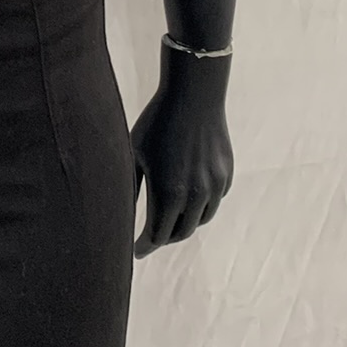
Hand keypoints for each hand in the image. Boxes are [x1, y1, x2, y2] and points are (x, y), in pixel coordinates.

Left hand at [129, 52, 233, 257]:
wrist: (193, 95)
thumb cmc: (156, 122)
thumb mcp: (134, 154)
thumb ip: (130, 188)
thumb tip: (119, 213)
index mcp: (168, 193)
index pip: (157, 236)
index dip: (144, 246)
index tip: (135, 252)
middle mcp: (195, 196)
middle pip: (180, 233)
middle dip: (164, 238)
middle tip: (151, 237)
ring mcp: (214, 186)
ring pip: (201, 220)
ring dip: (185, 224)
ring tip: (170, 220)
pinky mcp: (227, 175)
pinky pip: (214, 201)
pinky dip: (202, 206)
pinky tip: (190, 198)